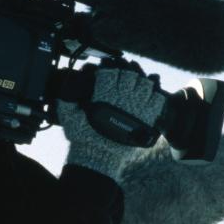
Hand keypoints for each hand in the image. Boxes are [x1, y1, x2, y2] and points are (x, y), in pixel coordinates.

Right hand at [58, 64, 166, 181]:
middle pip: (130, 74)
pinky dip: (155, 95)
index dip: (109, 66)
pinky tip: (148, 96)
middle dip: (126, 71)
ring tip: (136, 84)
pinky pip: (157, 100)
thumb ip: (67, 98)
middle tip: (124, 74)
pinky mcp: (147, 119)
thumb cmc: (83, 137)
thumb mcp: (69, 116)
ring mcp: (137, 108)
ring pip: (145, 84)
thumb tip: (66, 84)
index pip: (111, 71)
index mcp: (104, 94)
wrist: (99, 157)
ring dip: (141, 81)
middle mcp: (122, 99)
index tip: (108, 66)